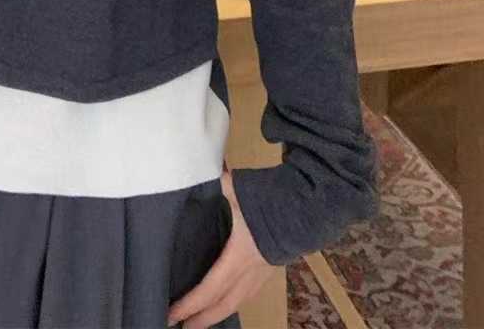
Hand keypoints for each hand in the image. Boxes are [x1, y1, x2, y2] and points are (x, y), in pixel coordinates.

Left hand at [166, 167, 275, 327]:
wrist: (311, 204)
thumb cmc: (272, 198)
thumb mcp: (238, 188)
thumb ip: (215, 185)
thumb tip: (194, 171)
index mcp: (239, 255)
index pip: (210, 288)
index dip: (190, 304)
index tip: (172, 315)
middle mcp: (252, 270)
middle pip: (225, 304)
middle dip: (203, 319)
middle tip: (183, 327)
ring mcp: (265, 270)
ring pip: (239, 300)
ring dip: (219, 312)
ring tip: (202, 319)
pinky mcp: (273, 265)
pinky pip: (250, 290)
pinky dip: (235, 299)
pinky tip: (228, 298)